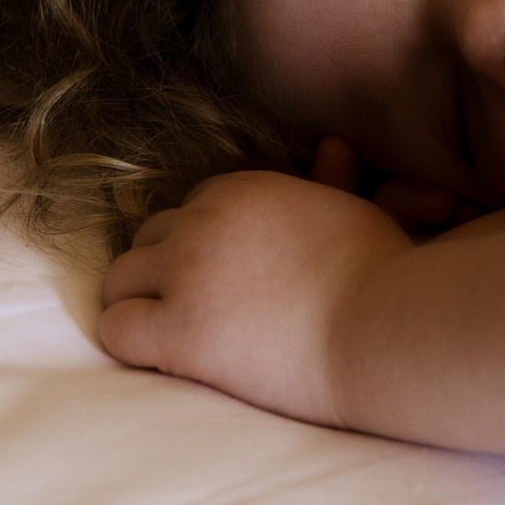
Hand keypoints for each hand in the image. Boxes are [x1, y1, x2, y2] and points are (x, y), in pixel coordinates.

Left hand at [98, 138, 415, 426]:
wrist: (389, 332)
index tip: (228, 283)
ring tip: (176, 336)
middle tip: (200, 311)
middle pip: (147, 240)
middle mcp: (204, 221)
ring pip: (119, 280)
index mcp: (240, 190)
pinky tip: (167, 359)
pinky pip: (115, 328)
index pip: (187, 211)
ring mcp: (187, 274)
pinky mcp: (179, 330)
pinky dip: (131, 342)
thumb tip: (334, 145)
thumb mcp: (357, 214)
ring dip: (142, 305)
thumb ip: (331, 182)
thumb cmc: (386, 277)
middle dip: (166, 273)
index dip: (202, 249)